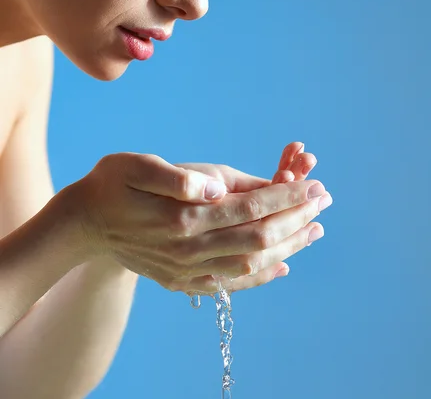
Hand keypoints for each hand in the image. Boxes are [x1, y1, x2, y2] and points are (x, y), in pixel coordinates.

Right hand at [63, 151, 331, 293]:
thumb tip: (215, 188)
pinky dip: (261, 276)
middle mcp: (189, 249)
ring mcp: (187, 270)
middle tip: (324, 201)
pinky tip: (283, 267)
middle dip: (296, 217)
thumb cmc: (113, 185)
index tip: (313, 184)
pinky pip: (231, 283)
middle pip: (258, 237)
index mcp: (182, 217)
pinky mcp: (184, 280)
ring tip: (315, 229)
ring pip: (250, 262)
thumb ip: (177, 178)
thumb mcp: (138, 168)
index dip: (285, 195)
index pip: (249, 207)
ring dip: (287, 246)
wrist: (85, 224)